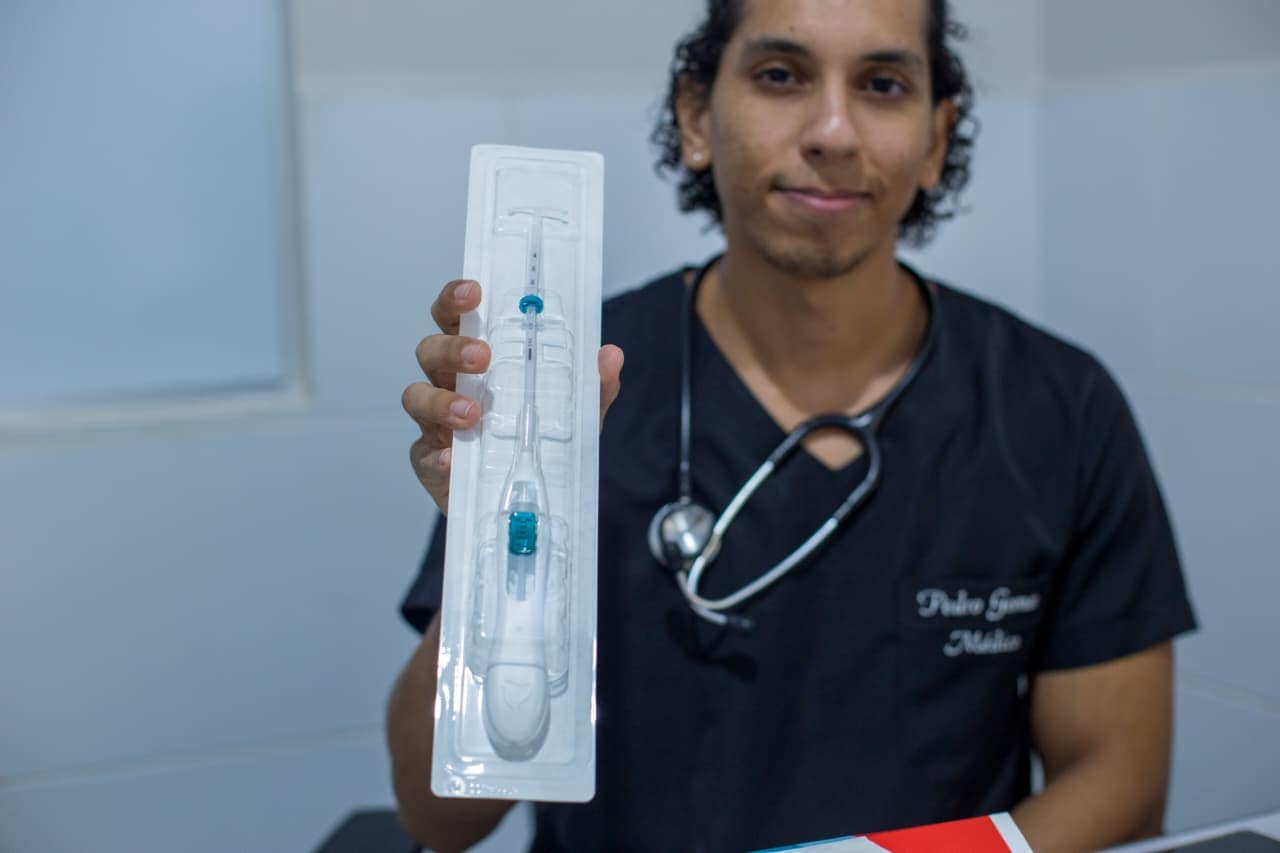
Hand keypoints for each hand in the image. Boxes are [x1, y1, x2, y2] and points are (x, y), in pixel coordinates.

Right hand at [403, 279, 624, 514]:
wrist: (524, 502)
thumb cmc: (538, 442)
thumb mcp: (574, 414)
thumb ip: (591, 386)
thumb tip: (610, 355)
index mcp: (477, 360)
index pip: (456, 318)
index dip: (455, 299)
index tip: (474, 291)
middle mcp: (450, 383)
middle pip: (430, 349)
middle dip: (452, 347)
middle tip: (483, 356)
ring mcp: (434, 423)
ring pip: (416, 396)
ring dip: (440, 400)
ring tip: (472, 413)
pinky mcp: (429, 461)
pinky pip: (423, 453)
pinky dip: (438, 455)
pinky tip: (454, 458)